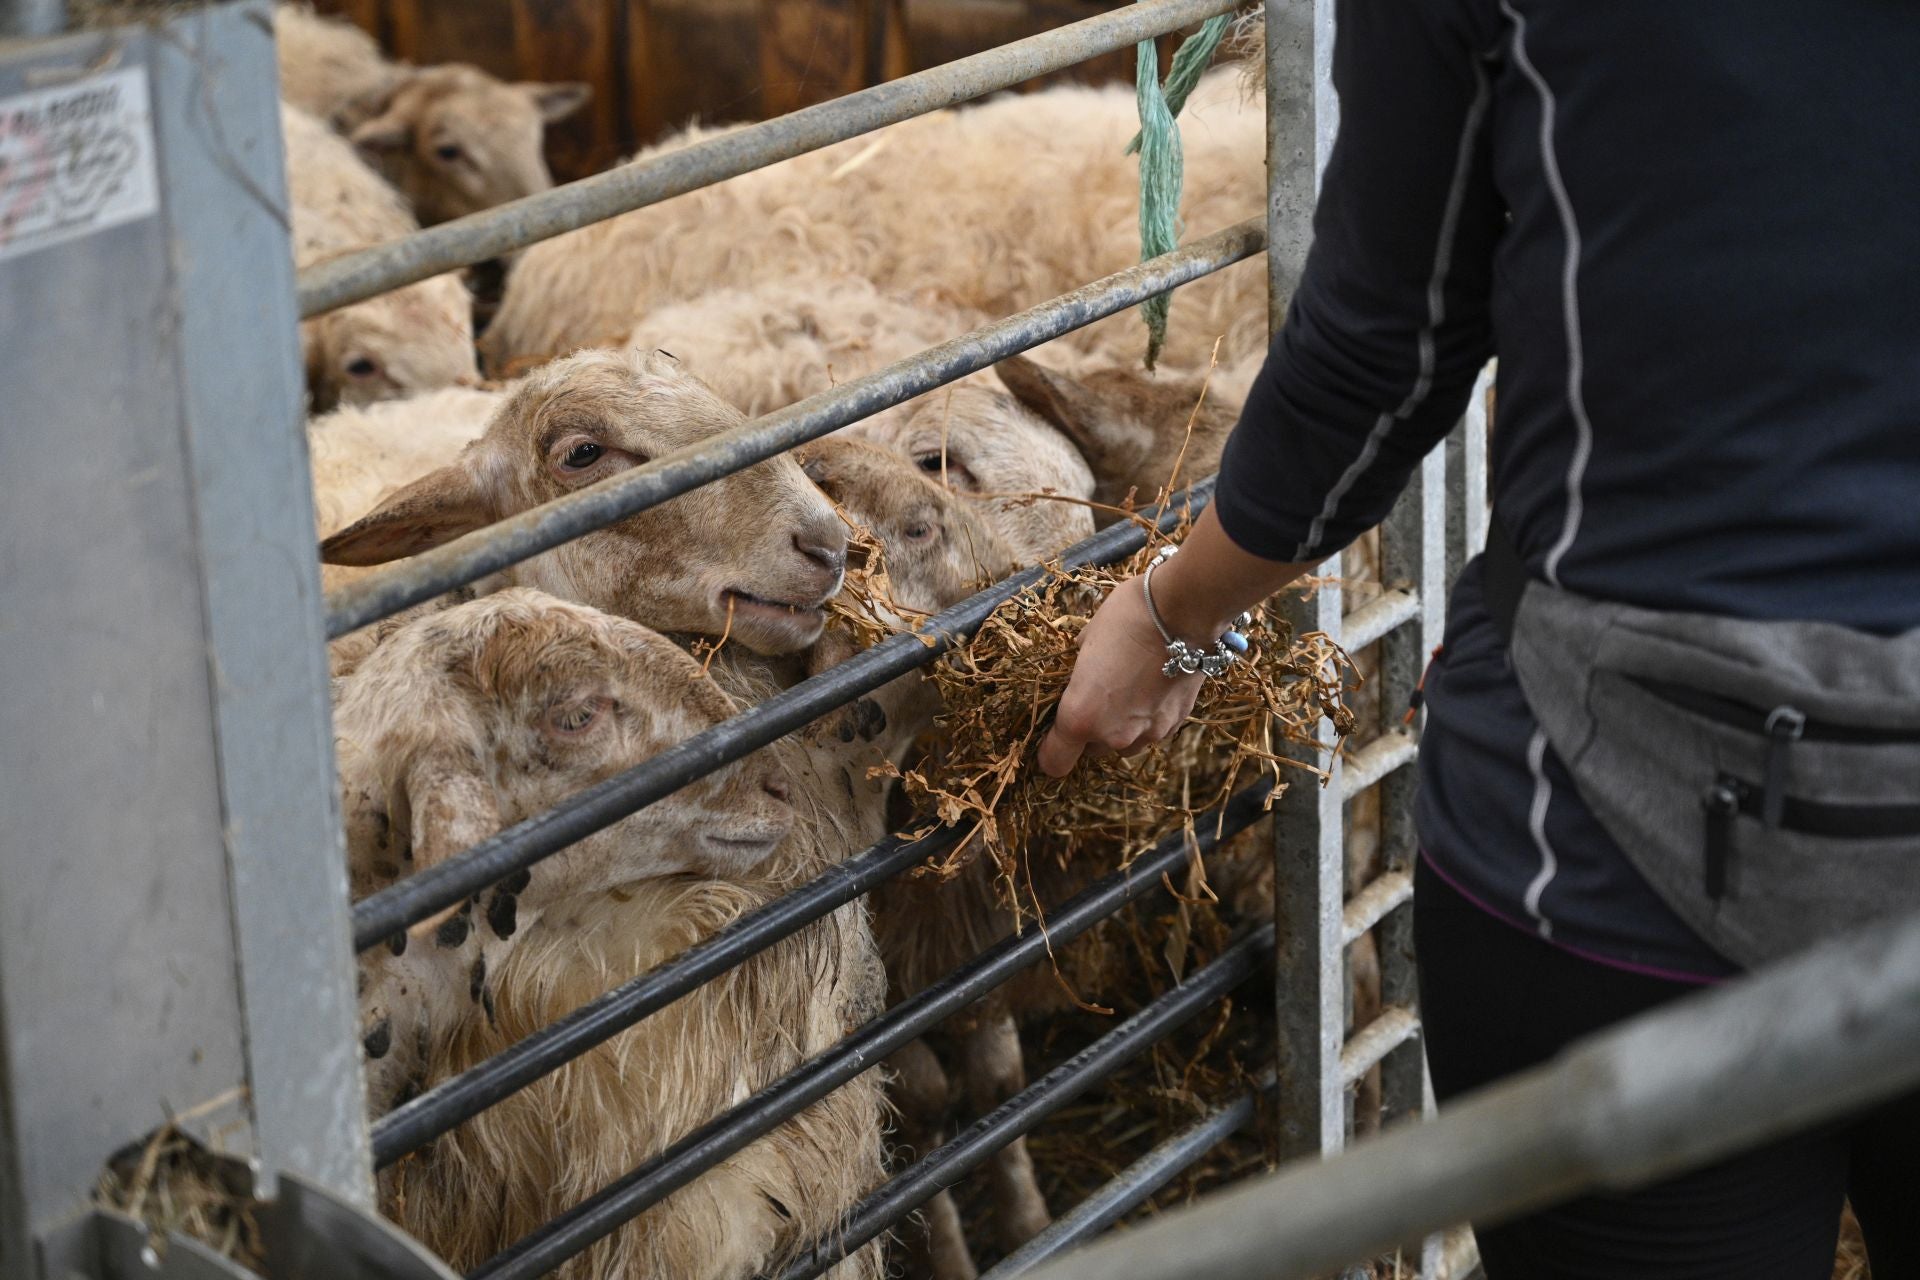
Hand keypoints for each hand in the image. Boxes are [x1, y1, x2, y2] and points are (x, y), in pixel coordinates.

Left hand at [1035, 575, 1202, 776]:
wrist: (1183, 610)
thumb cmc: (1124, 619)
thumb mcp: (1084, 641)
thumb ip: (1079, 673)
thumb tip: (1081, 674)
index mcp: (1080, 717)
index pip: (1055, 761)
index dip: (1049, 751)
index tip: (1051, 736)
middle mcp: (1114, 735)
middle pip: (1092, 751)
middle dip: (1089, 731)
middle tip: (1095, 697)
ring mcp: (1149, 732)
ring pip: (1125, 744)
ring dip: (1120, 727)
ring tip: (1126, 691)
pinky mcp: (1177, 722)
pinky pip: (1153, 730)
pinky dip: (1148, 717)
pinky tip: (1151, 686)